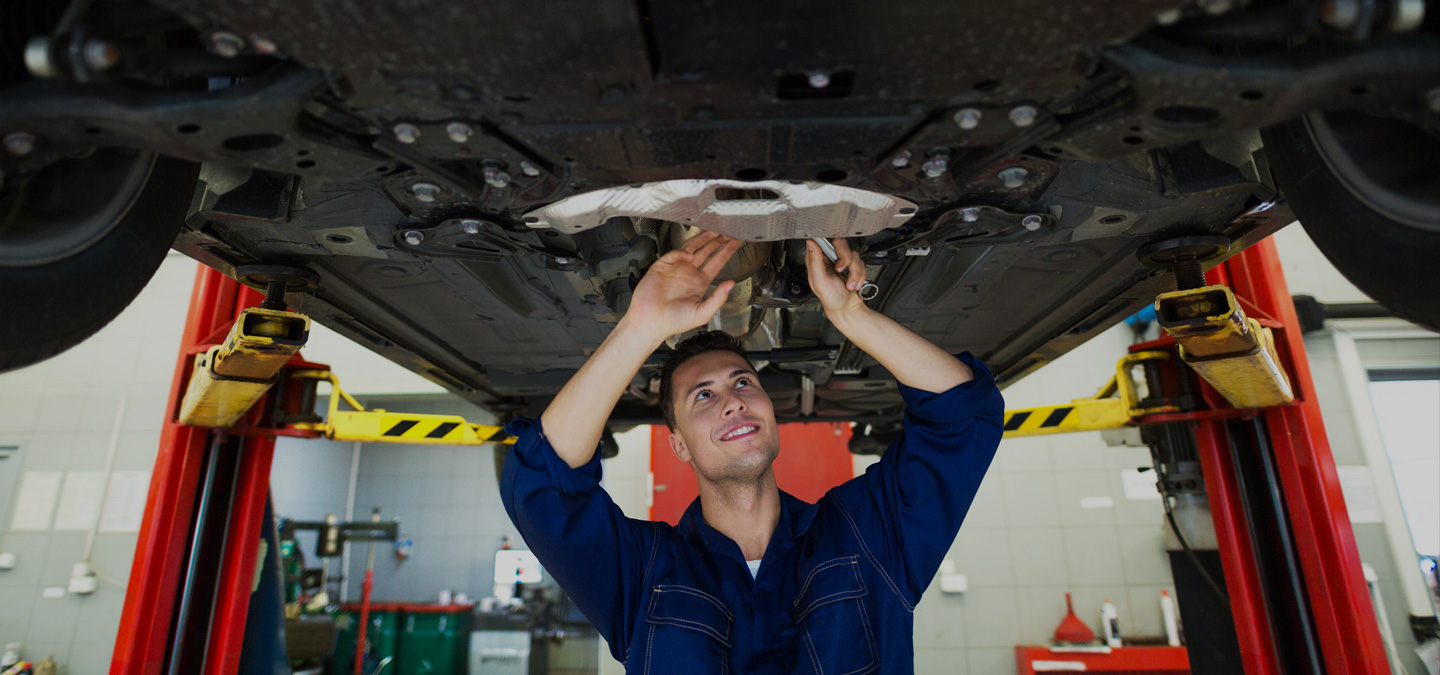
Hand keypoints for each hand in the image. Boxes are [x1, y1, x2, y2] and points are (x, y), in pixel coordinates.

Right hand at [624, 231, 741, 341]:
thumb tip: (731, 284)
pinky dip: (681, 252)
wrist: (651, 322)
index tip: (735, 243)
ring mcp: (676, 268)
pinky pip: (674, 254)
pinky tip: (689, 255)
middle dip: (717, 241)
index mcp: (700, 283)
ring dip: (702, 240)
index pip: (717, 263)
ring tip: (713, 231)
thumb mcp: (702, 313)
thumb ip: (718, 298)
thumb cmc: (673, 322)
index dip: (726, 252)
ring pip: (691, 248)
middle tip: (727, 231)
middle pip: (706, 251)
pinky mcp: (662, 266)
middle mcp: (689, 273)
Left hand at [805, 238, 867, 318]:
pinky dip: (860, 275)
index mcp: (816, 260)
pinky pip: (861, 262)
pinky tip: (854, 283)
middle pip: (841, 243)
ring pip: (853, 254)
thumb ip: (815, 261)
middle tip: (841, 271)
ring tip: (849, 284)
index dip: (830, 245)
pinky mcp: (852, 265)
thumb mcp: (819, 282)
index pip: (822, 240)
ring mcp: (841, 261)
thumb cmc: (831, 299)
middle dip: (846, 260)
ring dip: (854, 272)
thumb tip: (810, 243)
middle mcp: (828, 258)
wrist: (847, 309)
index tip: (833, 259)